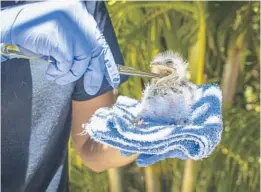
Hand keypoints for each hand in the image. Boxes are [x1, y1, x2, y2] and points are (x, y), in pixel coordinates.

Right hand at [1, 1, 119, 94]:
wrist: (18, 24)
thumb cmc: (40, 32)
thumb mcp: (65, 37)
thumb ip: (78, 46)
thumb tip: (90, 64)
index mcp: (84, 22)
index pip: (101, 46)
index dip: (109, 65)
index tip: (115, 80)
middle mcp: (82, 25)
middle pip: (95, 57)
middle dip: (95, 76)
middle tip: (92, 89)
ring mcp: (73, 33)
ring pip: (80, 64)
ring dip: (69, 75)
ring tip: (58, 77)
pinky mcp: (62, 42)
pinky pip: (66, 66)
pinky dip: (58, 72)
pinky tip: (51, 71)